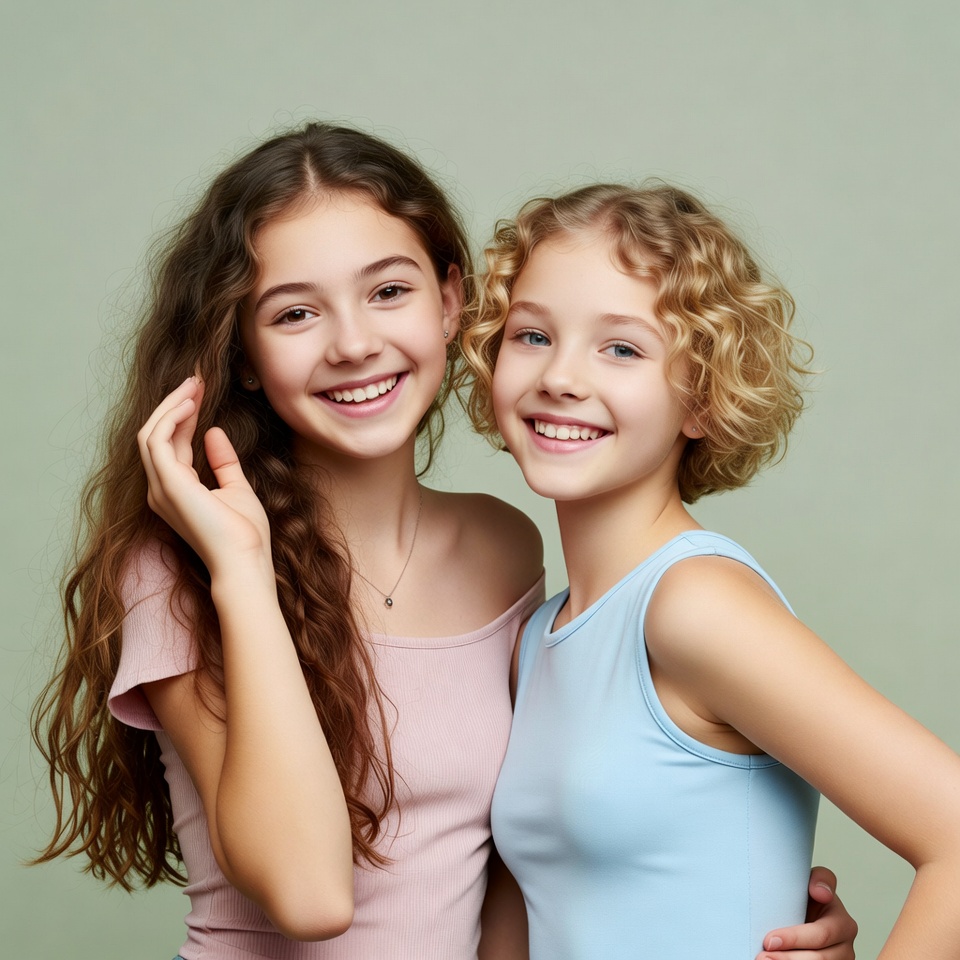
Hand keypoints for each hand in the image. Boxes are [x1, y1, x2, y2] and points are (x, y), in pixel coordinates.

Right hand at [137, 377, 271, 575]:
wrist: (245, 561)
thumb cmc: (244, 535)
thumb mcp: (236, 488)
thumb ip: (223, 462)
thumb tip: (214, 432)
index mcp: (175, 491)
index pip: (172, 444)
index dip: (184, 415)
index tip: (200, 391)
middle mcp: (161, 489)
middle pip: (157, 434)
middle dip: (175, 403)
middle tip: (196, 379)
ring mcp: (161, 487)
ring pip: (152, 433)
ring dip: (172, 405)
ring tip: (194, 384)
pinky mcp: (169, 484)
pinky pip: (157, 441)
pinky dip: (171, 418)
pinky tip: (192, 404)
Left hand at [757, 867, 857, 959]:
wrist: (806, 911)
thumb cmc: (808, 898)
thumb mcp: (814, 882)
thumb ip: (820, 879)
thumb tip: (821, 893)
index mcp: (843, 923)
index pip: (821, 935)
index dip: (795, 939)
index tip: (769, 940)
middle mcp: (845, 947)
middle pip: (818, 958)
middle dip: (787, 958)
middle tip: (762, 956)